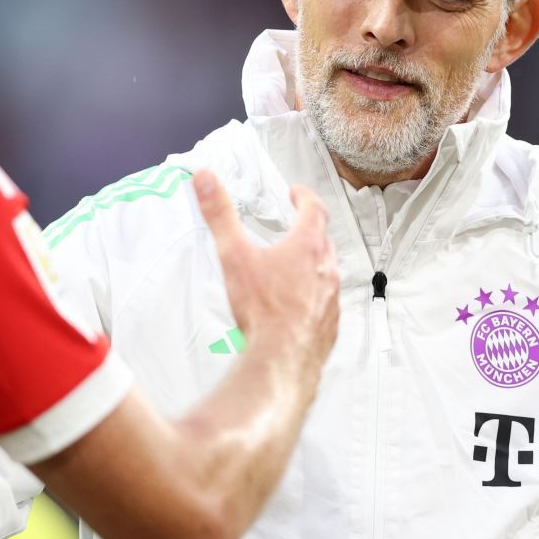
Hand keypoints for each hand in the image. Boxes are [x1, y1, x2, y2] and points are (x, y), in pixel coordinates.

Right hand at [194, 170, 338, 367]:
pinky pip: (326, 301)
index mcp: (306, 246)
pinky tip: (298, 304)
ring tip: (294, 266)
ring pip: (327, 271)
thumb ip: (219, 215)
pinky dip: (315, 295)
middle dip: (310, 229)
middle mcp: (326, 268)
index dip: (304, 197)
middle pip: (323, 239)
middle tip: (295, 226)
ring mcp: (331, 297)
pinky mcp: (330, 323)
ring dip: (314, 263)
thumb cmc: (263, 309)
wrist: (282, 357)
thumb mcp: (234, 254)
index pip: (313, 209)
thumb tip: (206, 180)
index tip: (296, 193)